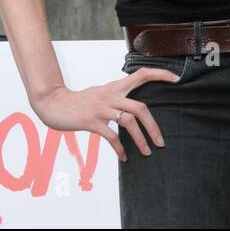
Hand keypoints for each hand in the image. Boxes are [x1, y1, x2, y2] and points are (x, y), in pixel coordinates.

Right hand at [31, 70, 177, 160]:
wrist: (54, 103)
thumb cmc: (80, 100)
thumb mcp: (102, 93)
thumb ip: (118, 96)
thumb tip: (135, 107)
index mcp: (115, 87)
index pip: (142, 74)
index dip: (160, 74)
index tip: (176, 78)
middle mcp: (111, 95)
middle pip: (140, 108)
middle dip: (153, 126)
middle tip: (161, 142)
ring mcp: (101, 108)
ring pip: (128, 122)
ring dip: (140, 139)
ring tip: (147, 152)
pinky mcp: (91, 121)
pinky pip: (111, 136)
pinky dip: (119, 148)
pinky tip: (124, 156)